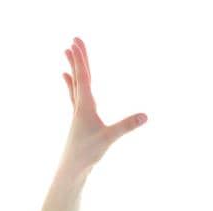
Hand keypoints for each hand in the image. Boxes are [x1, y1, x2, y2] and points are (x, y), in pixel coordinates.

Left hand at [59, 37, 146, 172]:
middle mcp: (79, 106)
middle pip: (79, 76)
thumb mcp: (109, 138)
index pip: (83, 77)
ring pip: (75, 84)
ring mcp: (78, 112)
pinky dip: (71, 83)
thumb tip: (146, 115)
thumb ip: (127, 126)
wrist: (72, 168)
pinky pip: (75, 95)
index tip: (76, 43)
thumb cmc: (87, 153)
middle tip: (74, 40)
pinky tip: (66, 79)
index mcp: (85, 106)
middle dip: (77, 58)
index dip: (80, 60)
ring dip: (73, 67)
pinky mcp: (79, 119)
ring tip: (66, 53)